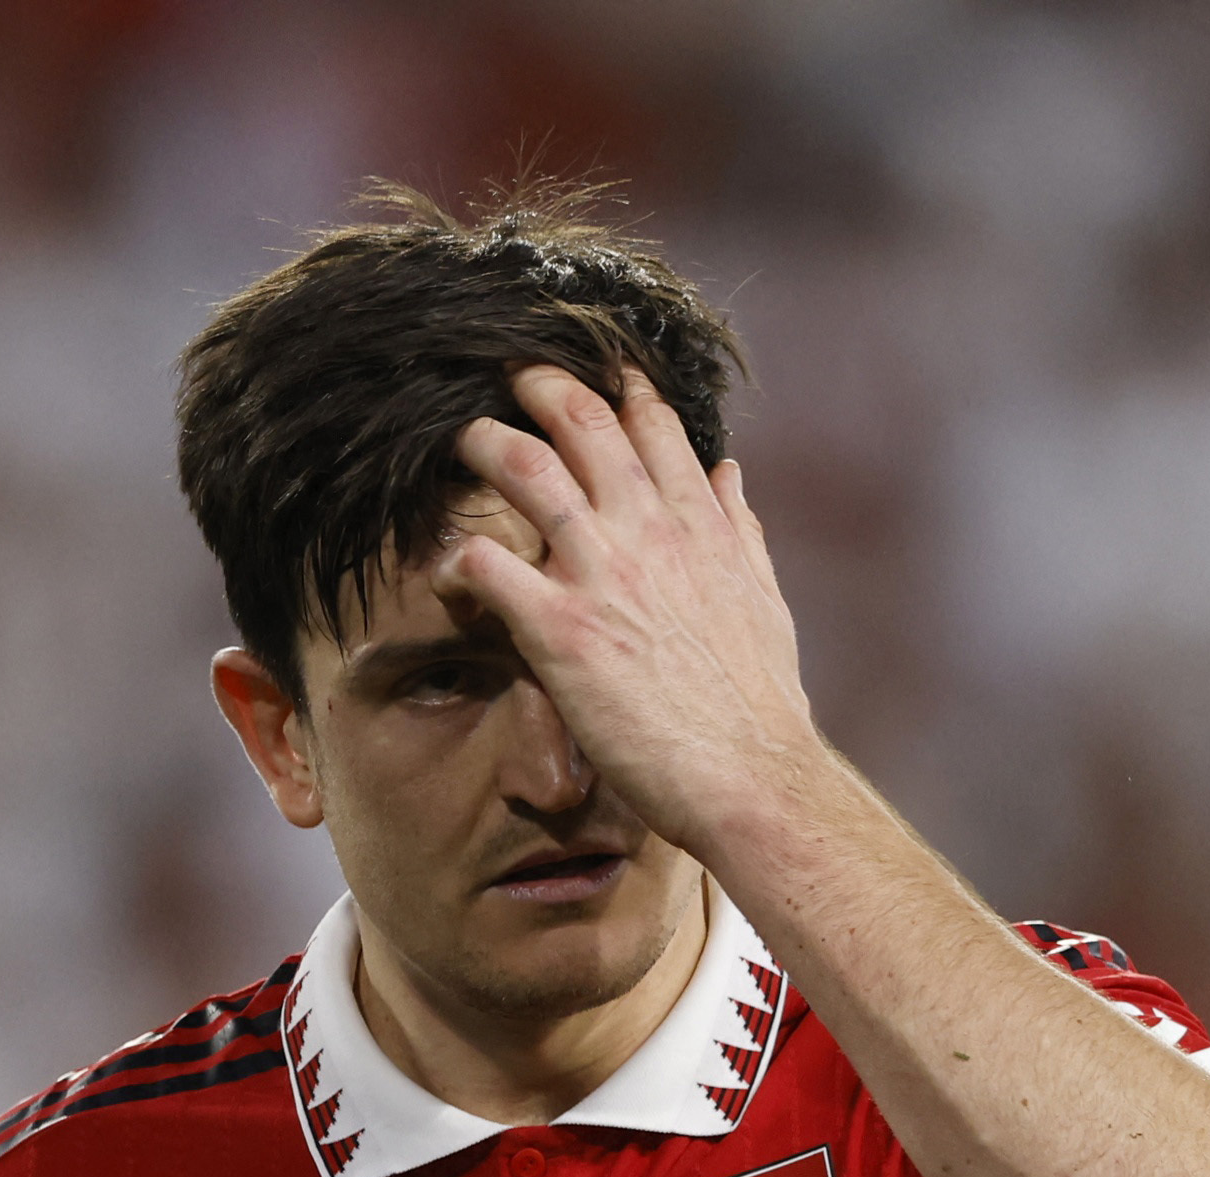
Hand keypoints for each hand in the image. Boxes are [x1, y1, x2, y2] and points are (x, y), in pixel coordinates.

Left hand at [430, 365, 817, 863]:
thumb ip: (739, 530)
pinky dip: (456, 560)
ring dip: (485, 444)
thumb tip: (728, 472)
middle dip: (537, 385)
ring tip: (461, 442)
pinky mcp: (561, 631)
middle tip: (507, 378)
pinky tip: (445, 573)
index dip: (614, 383)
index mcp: (698, 522)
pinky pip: (486, 566)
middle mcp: (648, 530)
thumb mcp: (764, 599)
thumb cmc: (760, 704)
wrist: (752, 776)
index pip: (650, 422)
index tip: (589, 368)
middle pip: (581, 420)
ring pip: (525, 468)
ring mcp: (602, 574)